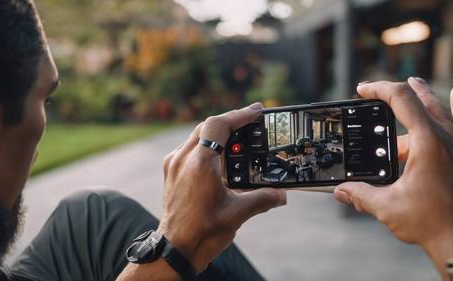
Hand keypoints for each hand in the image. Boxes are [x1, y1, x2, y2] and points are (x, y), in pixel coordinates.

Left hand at [158, 103, 286, 271]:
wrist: (176, 249)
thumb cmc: (202, 232)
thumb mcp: (237, 213)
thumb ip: (263, 199)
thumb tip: (281, 194)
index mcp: (200, 165)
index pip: (218, 125)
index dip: (239, 115)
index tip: (256, 111)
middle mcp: (183, 159)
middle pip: (207, 126)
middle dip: (230, 121)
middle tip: (251, 120)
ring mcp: (174, 164)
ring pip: (197, 135)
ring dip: (217, 132)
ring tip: (237, 135)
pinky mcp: (170, 172)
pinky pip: (189, 148)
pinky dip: (206, 144)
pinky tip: (219, 155)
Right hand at [334, 78, 452, 276]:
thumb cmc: (433, 223)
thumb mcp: (387, 207)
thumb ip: (360, 194)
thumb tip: (341, 190)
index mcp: (427, 142)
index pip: (400, 99)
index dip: (378, 89)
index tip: (363, 90)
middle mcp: (448, 137)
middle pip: (420, 98)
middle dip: (395, 92)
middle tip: (377, 92)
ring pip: (444, 107)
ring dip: (425, 95)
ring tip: (415, 83)